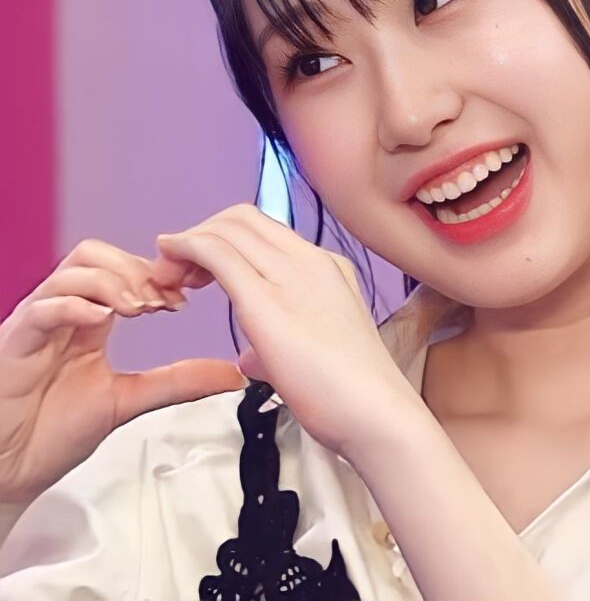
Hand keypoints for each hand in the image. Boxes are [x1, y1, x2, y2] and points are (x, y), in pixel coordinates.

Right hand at [0, 240, 246, 503]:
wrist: (5, 473)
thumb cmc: (50, 434)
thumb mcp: (129, 400)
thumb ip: (178, 381)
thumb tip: (230, 373)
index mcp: (88, 319)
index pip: (122, 269)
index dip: (157, 274)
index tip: (183, 297)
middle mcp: (61, 313)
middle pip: (96, 254)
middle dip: (137, 270)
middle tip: (164, 299)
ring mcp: (36, 324)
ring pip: (73, 271)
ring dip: (114, 282)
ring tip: (139, 309)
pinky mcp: (13, 342)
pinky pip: (42, 308)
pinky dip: (76, 306)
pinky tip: (103, 319)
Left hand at [150, 203, 419, 460]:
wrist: (378, 414)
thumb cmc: (352, 395)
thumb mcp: (315, 356)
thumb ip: (276, 348)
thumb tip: (249, 358)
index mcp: (326, 267)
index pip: (264, 231)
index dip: (224, 240)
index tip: (200, 275)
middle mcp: (310, 260)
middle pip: (242, 219)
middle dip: (202, 235)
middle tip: (177, 276)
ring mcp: (291, 274)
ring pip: (227, 228)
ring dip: (189, 244)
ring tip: (169, 280)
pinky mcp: (266, 299)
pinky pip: (217, 253)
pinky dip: (185, 250)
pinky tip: (167, 269)